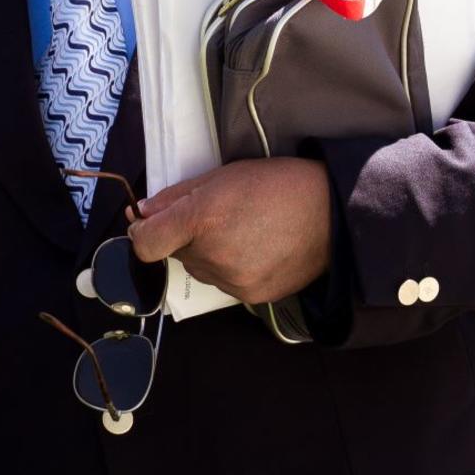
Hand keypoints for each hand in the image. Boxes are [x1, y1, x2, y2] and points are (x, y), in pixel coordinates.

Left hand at [127, 158, 331, 303]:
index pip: (145, 244)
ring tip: (244, 233)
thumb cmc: (276, 185)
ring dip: (209, 255)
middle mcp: (213, 255)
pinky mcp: (253, 296)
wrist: (333, 214)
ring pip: (200, 269)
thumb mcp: (220, 178)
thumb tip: (141, 213)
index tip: (148, 225)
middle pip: (176, 253)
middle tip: (220, 218)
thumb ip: (174, 197)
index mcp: (201, 219)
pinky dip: (232, 269)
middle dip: (187, 237)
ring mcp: (233, 280)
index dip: (142, 233)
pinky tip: (256, 250)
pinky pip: (225, 283)